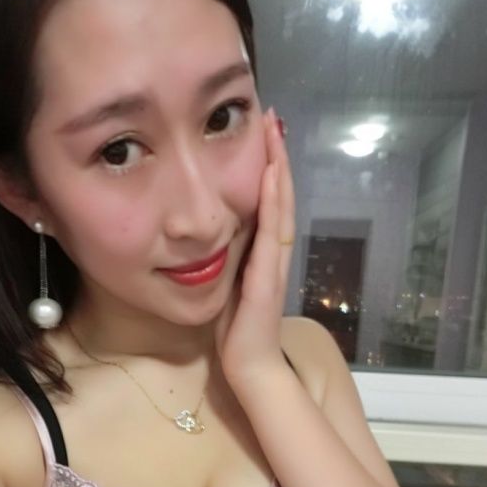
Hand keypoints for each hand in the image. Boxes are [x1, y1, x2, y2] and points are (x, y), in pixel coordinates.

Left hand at [214, 107, 295, 390]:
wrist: (249, 369)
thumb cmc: (236, 335)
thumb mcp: (225, 287)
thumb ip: (224, 261)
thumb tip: (207, 236)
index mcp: (262, 256)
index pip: (265, 204)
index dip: (265, 169)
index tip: (258, 134)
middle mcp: (273, 253)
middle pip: (278, 196)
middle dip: (275, 156)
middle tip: (271, 117)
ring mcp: (274, 263)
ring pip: (279, 206)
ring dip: (278, 168)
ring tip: (274, 131)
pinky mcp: (268, 277)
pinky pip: (272, 232)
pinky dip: (274, 201)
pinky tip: (271, 174)